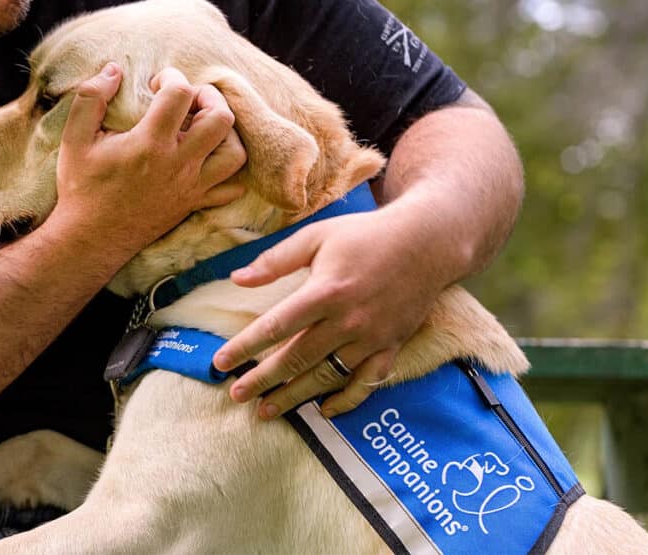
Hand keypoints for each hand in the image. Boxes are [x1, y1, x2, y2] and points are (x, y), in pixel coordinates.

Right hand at [55, 63, 245, 253]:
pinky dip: (229, 171)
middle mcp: (178, 164)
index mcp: (149, 143)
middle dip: (209, 97)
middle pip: (221, 118)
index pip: (180, 93)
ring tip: (201, 127)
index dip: (171, 77)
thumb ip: (90, 97)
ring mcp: (190, 187)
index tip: (156, 84)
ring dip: (225, 133)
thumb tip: (113, 70)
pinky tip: (207, 159)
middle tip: (188, 100)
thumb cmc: (81, 187)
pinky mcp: (194, 204)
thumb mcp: (75, 138)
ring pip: (235, 153)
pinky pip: (231, 188)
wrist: (90, 238)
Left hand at [211, 205, 447, 418]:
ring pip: (327, 377)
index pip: (276, 326)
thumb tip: (237, 279)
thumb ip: (276, 260)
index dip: (245, 347)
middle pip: (297, 359)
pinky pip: (367, 383)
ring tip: (266, 410)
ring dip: (295, 397)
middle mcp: (347, 320)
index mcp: (325, 291)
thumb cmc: (365, 235)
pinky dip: (346, 401)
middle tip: (236, 396)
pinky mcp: (390, 346)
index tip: (220, 363)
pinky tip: (323, 412)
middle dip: (263, 380)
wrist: (427, 243)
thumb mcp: (317, 236)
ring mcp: (371, 338)